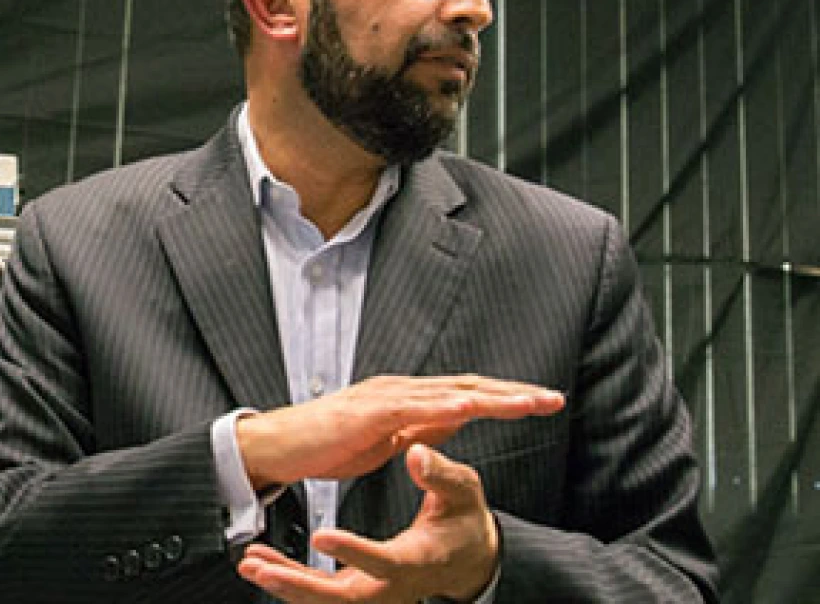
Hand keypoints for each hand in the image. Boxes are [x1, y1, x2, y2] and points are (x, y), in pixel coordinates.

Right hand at [236, 373, 562, 489]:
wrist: (279, 446)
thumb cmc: (326, 444)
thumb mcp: (385, 440)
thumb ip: (419, 428)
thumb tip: (453, 419)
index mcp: (408, 398)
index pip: (467, 394)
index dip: (506, 398)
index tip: (542, 404)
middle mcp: (402, 389)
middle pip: (469, 386)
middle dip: (514, 393)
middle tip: (554, 399)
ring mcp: (386, 396)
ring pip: (451, 392)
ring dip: (495, 396)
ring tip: (530, 402)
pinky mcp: (368, 411)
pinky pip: (414, 406)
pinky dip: (445, 404)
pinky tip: (472, 407)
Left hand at [237, 444, 497, 602]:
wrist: (468, 559)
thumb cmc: (465, 521)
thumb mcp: (462, 491)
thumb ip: (440, 474)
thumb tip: (417, 452)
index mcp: (418, 561)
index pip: (383, 563)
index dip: (353, 552)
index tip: (321, 535)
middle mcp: (392, 586)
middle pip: (343, 598)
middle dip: (301, 586)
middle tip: (264, 568)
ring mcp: (373, 593)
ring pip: (324, 601)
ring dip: (286, 584)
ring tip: (252, 563)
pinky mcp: (357, 589)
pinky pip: (319, 592)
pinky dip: (289, 579)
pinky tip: (260, 561)